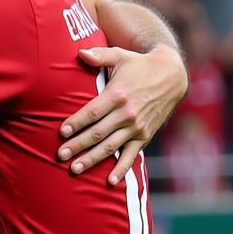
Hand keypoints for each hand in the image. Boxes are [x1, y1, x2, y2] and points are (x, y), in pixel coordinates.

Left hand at [57, 44, 187, 183]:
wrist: (172, 76)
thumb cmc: (139, 65)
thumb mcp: (120, 55)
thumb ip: (99, 55)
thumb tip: (79, 52)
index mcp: (117, 94)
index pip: (92, 112)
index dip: (76, 123)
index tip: (61, 132)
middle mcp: (127, 113)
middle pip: (97, 132)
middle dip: (78, 145)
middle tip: (60, 155)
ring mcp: (136, 127)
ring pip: (110, 146)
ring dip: (92, 159)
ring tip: (74, 168)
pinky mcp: (144, 136)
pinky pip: (131, 155)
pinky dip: (121, 168)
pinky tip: (110, 181)